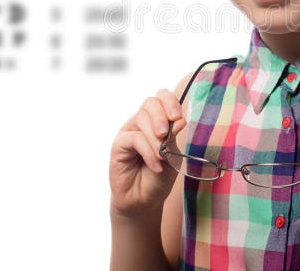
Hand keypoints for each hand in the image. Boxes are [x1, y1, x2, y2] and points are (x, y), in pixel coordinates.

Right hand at [109, 89, 185, 217]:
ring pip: (141, 118)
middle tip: (166, 135)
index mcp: (157, 121)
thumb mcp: (173, 156)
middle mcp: (142, 123)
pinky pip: (133, 138)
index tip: (178, 117)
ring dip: (155, 138)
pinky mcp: (119, 145)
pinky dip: (148, 151)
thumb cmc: (159, 177)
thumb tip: (180, 119)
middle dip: (161, 116)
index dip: (170, 101)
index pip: (161, 97)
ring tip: (163, 157)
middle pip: (150, 103)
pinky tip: (156, 165)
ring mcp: (129, 132)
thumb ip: (174, 137)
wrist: (145, 201)